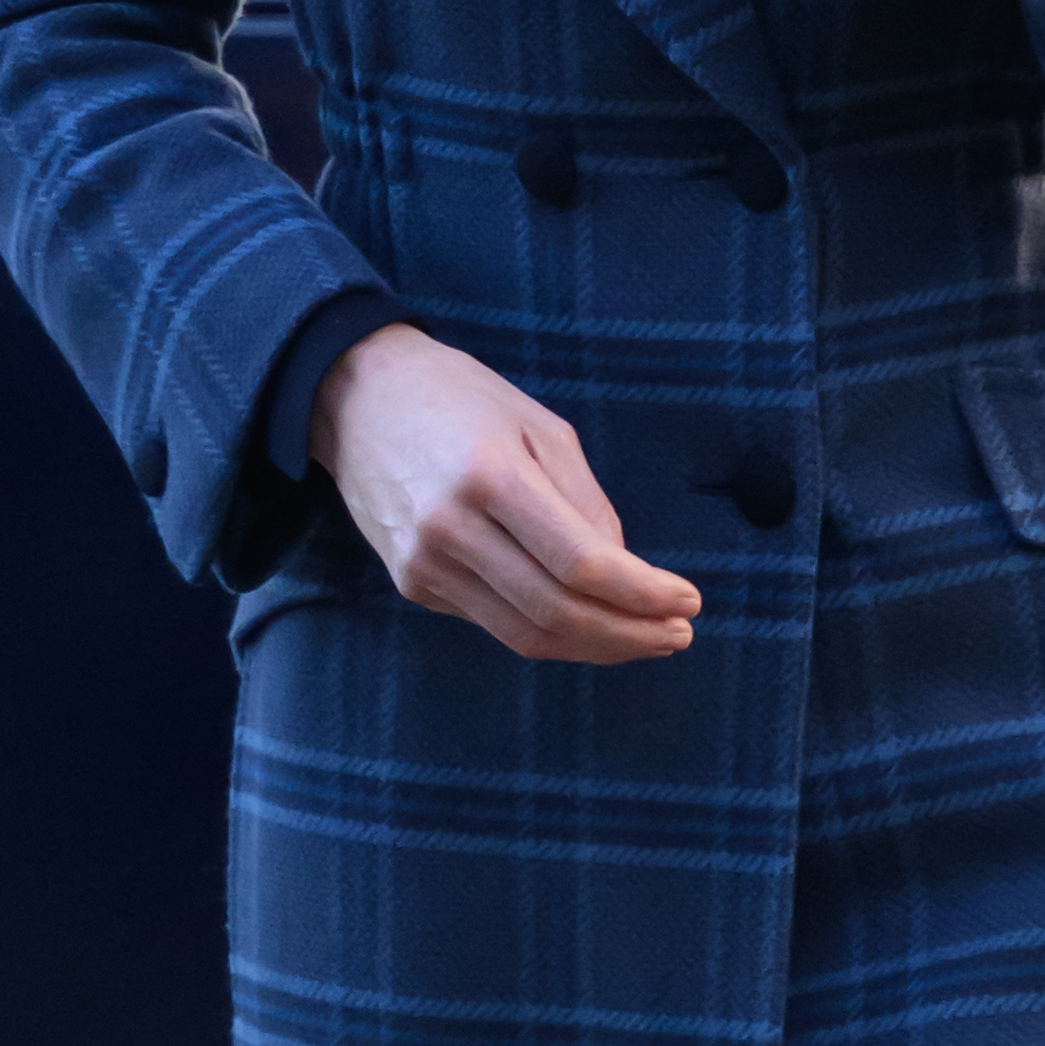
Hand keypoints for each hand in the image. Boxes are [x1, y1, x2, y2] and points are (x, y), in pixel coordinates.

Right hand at [310, 325, 701, 665]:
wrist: (355, 399)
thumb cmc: (460, 398)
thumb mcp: (540, 425)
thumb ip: (586, 501)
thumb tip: (626, 574)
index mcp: (490, 476)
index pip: (581, 564)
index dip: (642, 594)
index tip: (688, 601)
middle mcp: (451, 529)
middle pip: (556, 612)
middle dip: (630, 634)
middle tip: (678, 634)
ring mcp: (425, 564)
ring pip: (526, 634)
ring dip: (596, 647)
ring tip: (647, 640)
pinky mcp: (413, 583)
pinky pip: (495, 623)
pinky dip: (550, 631)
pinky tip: (587, 623)